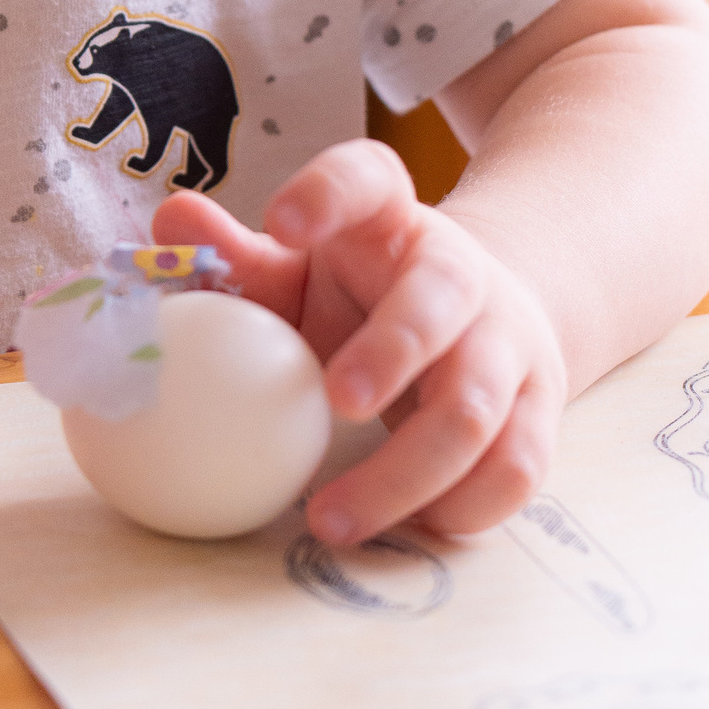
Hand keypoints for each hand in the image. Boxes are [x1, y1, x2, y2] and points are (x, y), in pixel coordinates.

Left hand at [153, 142, 566, 544]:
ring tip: (330, 518)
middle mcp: (459, 273)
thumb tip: (169, 222)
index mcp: (388, 220)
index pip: (367, 179)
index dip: (329, 194)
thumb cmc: (363, 297)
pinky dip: (462, 508)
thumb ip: (235, 257)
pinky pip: (517, 467)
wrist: (487, 317)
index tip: (284, 224)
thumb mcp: (300, 269)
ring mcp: (508, 342)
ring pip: (478, 407)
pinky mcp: (538, 409)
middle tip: (336, 401)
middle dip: (394, 350)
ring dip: (407, 472)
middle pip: (439, 299)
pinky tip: (407, 529)